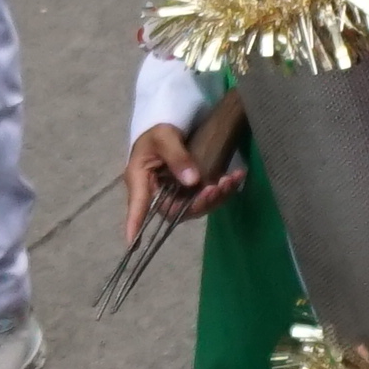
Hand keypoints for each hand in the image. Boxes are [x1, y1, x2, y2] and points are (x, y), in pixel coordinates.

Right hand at [126, 120, 243, 220]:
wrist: (168, 126)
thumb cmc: (157, 131)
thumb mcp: (164, 136)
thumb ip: (177, 156)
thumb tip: (192, 181)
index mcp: (140, 179)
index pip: (137, 205)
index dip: (134, 224)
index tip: (131, 242)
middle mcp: (156, 192)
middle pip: (173, 211)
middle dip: (199, 204)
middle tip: (217, 188)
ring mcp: (173, 194)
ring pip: (193, 207)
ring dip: (214, 198)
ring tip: (229, 180)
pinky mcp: (188, 192)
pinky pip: (204, 198)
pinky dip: (222, 191)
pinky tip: (236, 177)